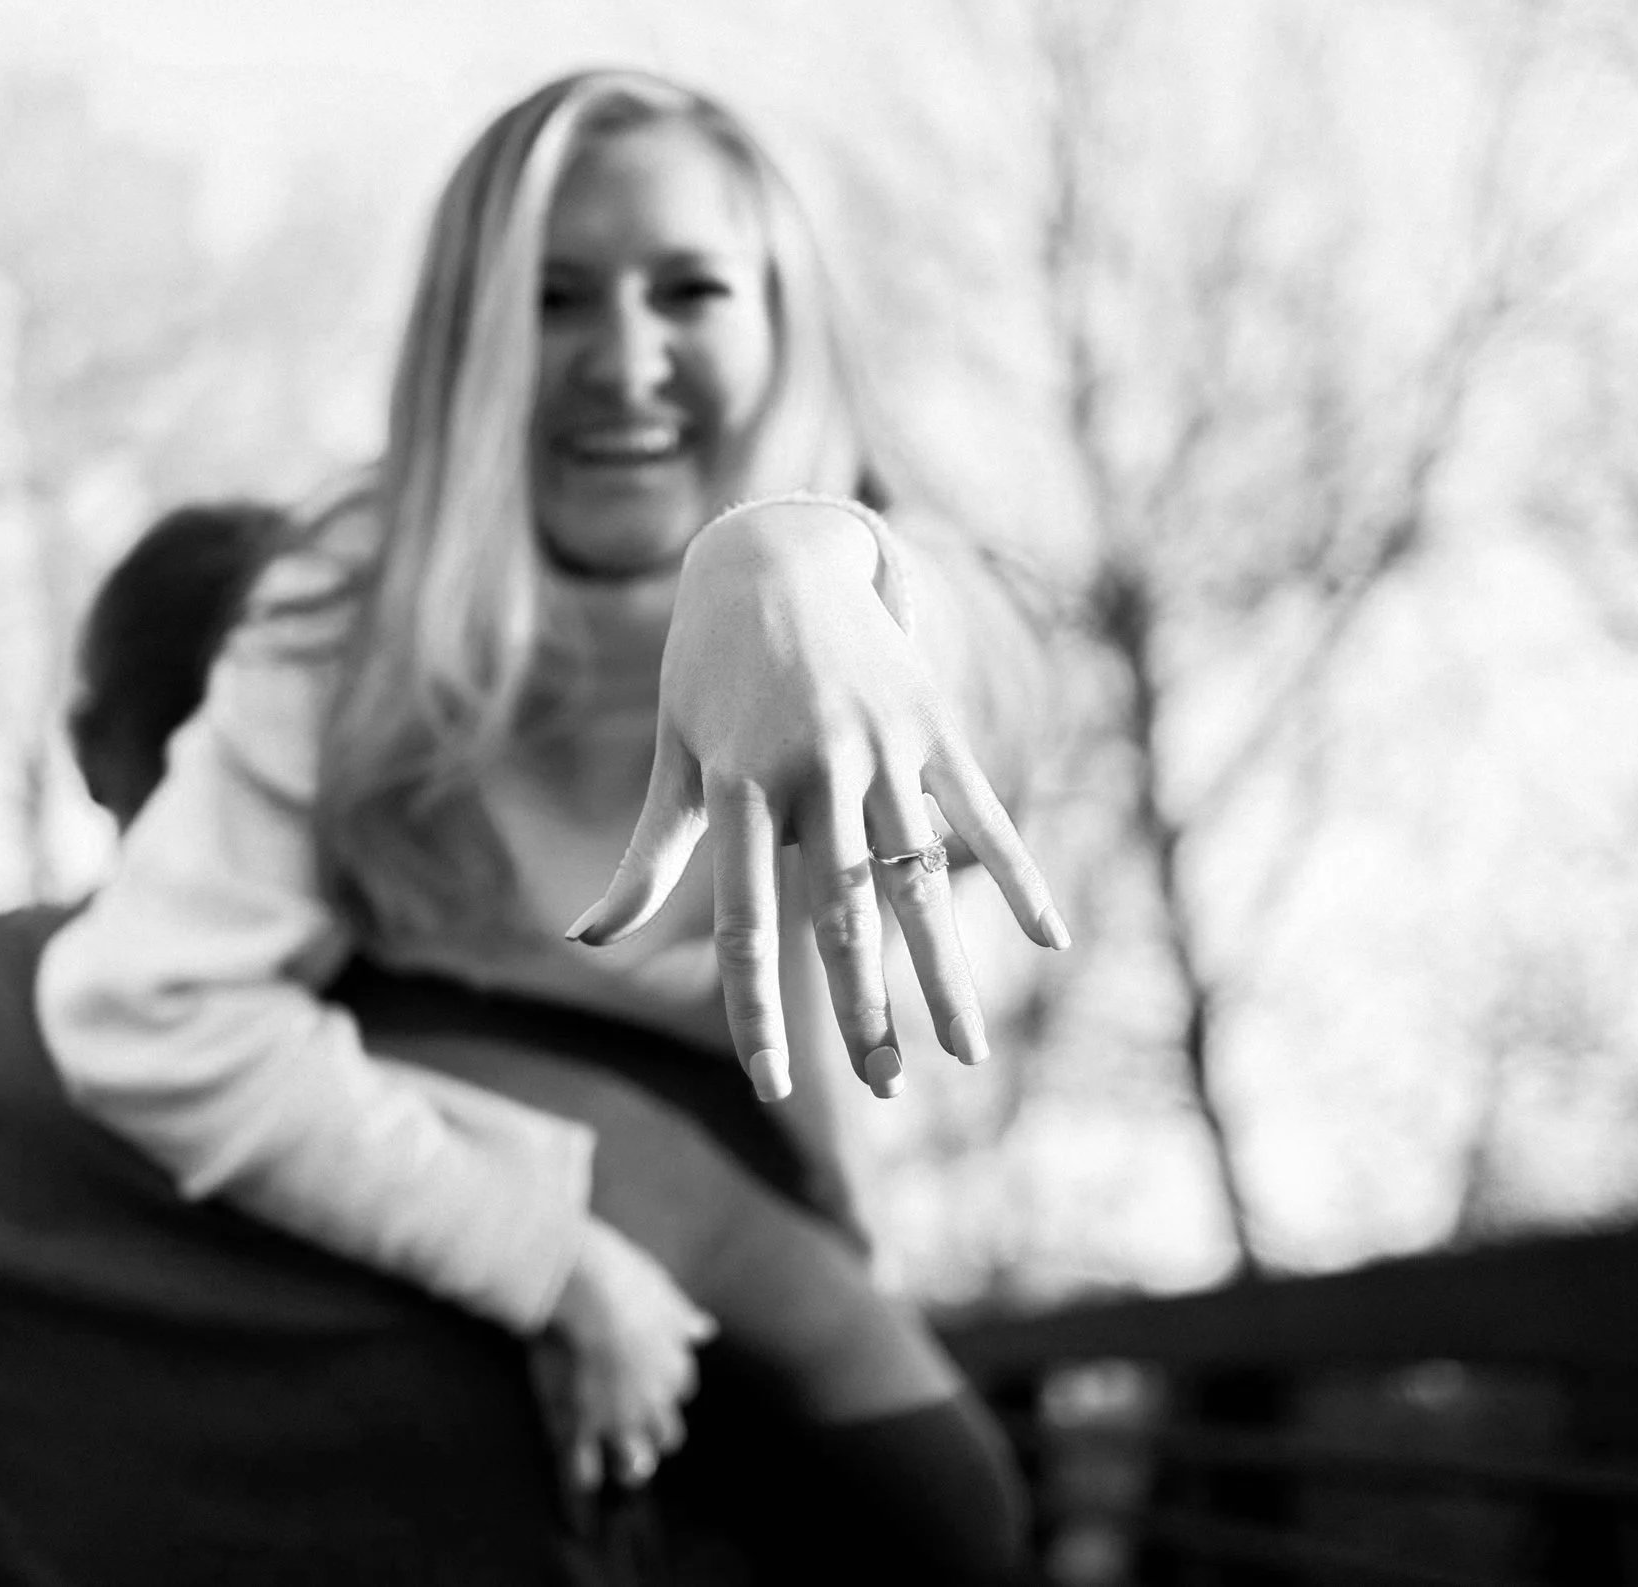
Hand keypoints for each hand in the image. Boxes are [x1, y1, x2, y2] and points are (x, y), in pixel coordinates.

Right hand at [541, 1219, 713, 1497]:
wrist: (588, 1293)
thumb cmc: (625, 1282)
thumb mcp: (663, 1294)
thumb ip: (682, 1317)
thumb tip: (707, 1328)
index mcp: (674, 1366)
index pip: (680, 1388)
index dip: (666, 1388)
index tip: (653, 1384)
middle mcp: (653, 1400)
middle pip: (667, 1433)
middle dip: (657, 1435)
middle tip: (643, 1435)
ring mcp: (618, 1417)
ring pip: (636, 1460)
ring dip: (631, 1465)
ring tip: (626, 1468)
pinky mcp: (581, 1424)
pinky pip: (586, 1465)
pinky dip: (585, 1473)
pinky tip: (585, 1476)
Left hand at [568, 500, 1068, 1102]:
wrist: (775, 551)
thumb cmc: (709, 670)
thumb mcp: (675, 754)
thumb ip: (649, 856)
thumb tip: (586, 939)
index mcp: (738, 784)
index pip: (744, 923)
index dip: (758, 1009)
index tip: (773, 1086)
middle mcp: (813, 767)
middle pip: (842, 912)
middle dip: (865, 1008)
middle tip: (887, 1086)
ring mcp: (881, 744)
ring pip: (917, 878)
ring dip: (945, 970)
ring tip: (966, 1051)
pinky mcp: (932, 723)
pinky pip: (981, 813)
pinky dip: (1019, 875)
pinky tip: (1051, 940)